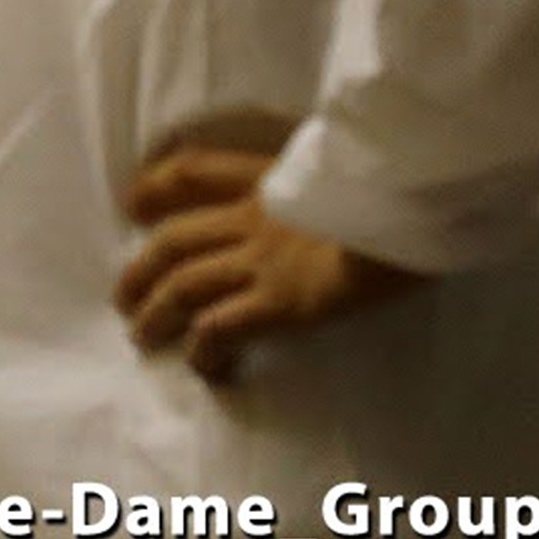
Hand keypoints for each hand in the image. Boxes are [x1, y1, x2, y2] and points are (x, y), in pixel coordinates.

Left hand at [112, 145, 425, 382]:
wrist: (415, 200)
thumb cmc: (398, 184)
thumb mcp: (351, 168)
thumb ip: (328, 181)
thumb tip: (338, 190)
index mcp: (270, 179)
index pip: (196, 170)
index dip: (156, 185)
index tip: (134, 202)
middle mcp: (253, 217)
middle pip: (173, 241)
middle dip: (139, 270)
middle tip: (123, 297)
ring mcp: (262, 260)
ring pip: (182, 286)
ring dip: (154, 314)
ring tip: (142, 337)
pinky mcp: (280, 301)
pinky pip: (220, 329)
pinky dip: (204, 352)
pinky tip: (208, 370)